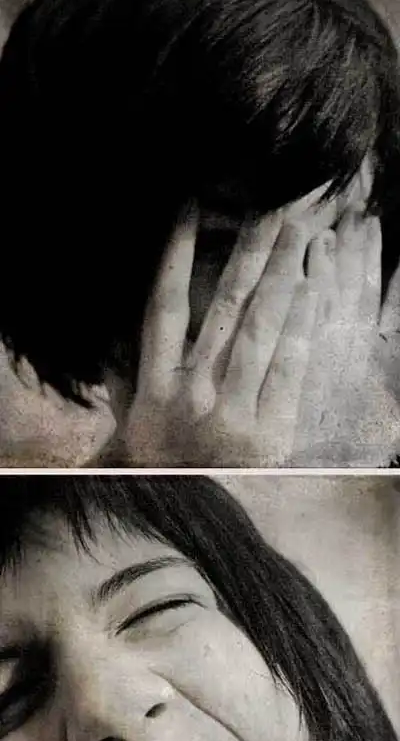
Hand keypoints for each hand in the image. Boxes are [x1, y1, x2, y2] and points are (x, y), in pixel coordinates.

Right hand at [129, 181, 381, 462]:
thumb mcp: (129, 435)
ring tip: (300, 235)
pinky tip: (312, 290)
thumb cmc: (157, 481)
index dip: (176, 253)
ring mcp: (232, 414)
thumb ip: (123, 386)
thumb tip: (110, 345)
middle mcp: (193, 395)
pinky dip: (300, 328)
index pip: (163, 307)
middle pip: (224, 308)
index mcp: (156, 389)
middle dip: (249, 253)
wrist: (186, 534)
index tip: (190, 207)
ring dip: (283, 276)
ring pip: (260, 331)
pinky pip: (287, 369)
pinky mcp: (269, 436)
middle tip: (272, 208)